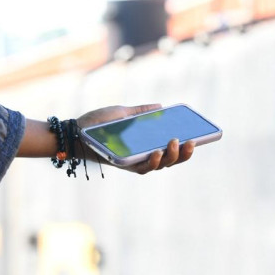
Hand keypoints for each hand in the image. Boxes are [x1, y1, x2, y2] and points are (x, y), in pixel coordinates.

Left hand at [77, 104, 195, 174]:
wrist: (74, 132)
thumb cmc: (97, 123)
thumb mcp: (123, 113)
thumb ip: (141, 112)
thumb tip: (160, 107)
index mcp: (147, 144)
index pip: (171, 148)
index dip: (187, 146)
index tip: (199, 136)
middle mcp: (144, 157)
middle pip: (171, 160)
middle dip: (184, 153)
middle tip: (191, 141)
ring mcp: (135, 163)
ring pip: (161, 165)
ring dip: (172, 156)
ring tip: (176, 142)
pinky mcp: (124, 166)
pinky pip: (143, 168)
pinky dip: (153, 161)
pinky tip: (157, 151)